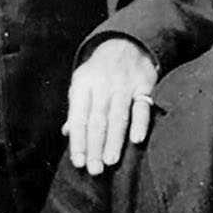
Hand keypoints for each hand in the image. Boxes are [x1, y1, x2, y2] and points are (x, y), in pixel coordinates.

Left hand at [64, 38, 157, 174]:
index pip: (78, 117)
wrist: (126, 42)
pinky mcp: (144, 85)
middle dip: (95, 146)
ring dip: (114, 140)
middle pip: (97, 120)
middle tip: (95, 170)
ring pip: (118, 116)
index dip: (78, 141)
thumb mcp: (83, 83)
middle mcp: (102, 84)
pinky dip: (140, 123)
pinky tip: (137, 139)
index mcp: (83, 84)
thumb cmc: (100, 71)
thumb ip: (77, 109)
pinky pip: (141, 107)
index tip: (79, 162)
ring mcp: (124, 84)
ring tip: (110, 161)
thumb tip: (68, 133)